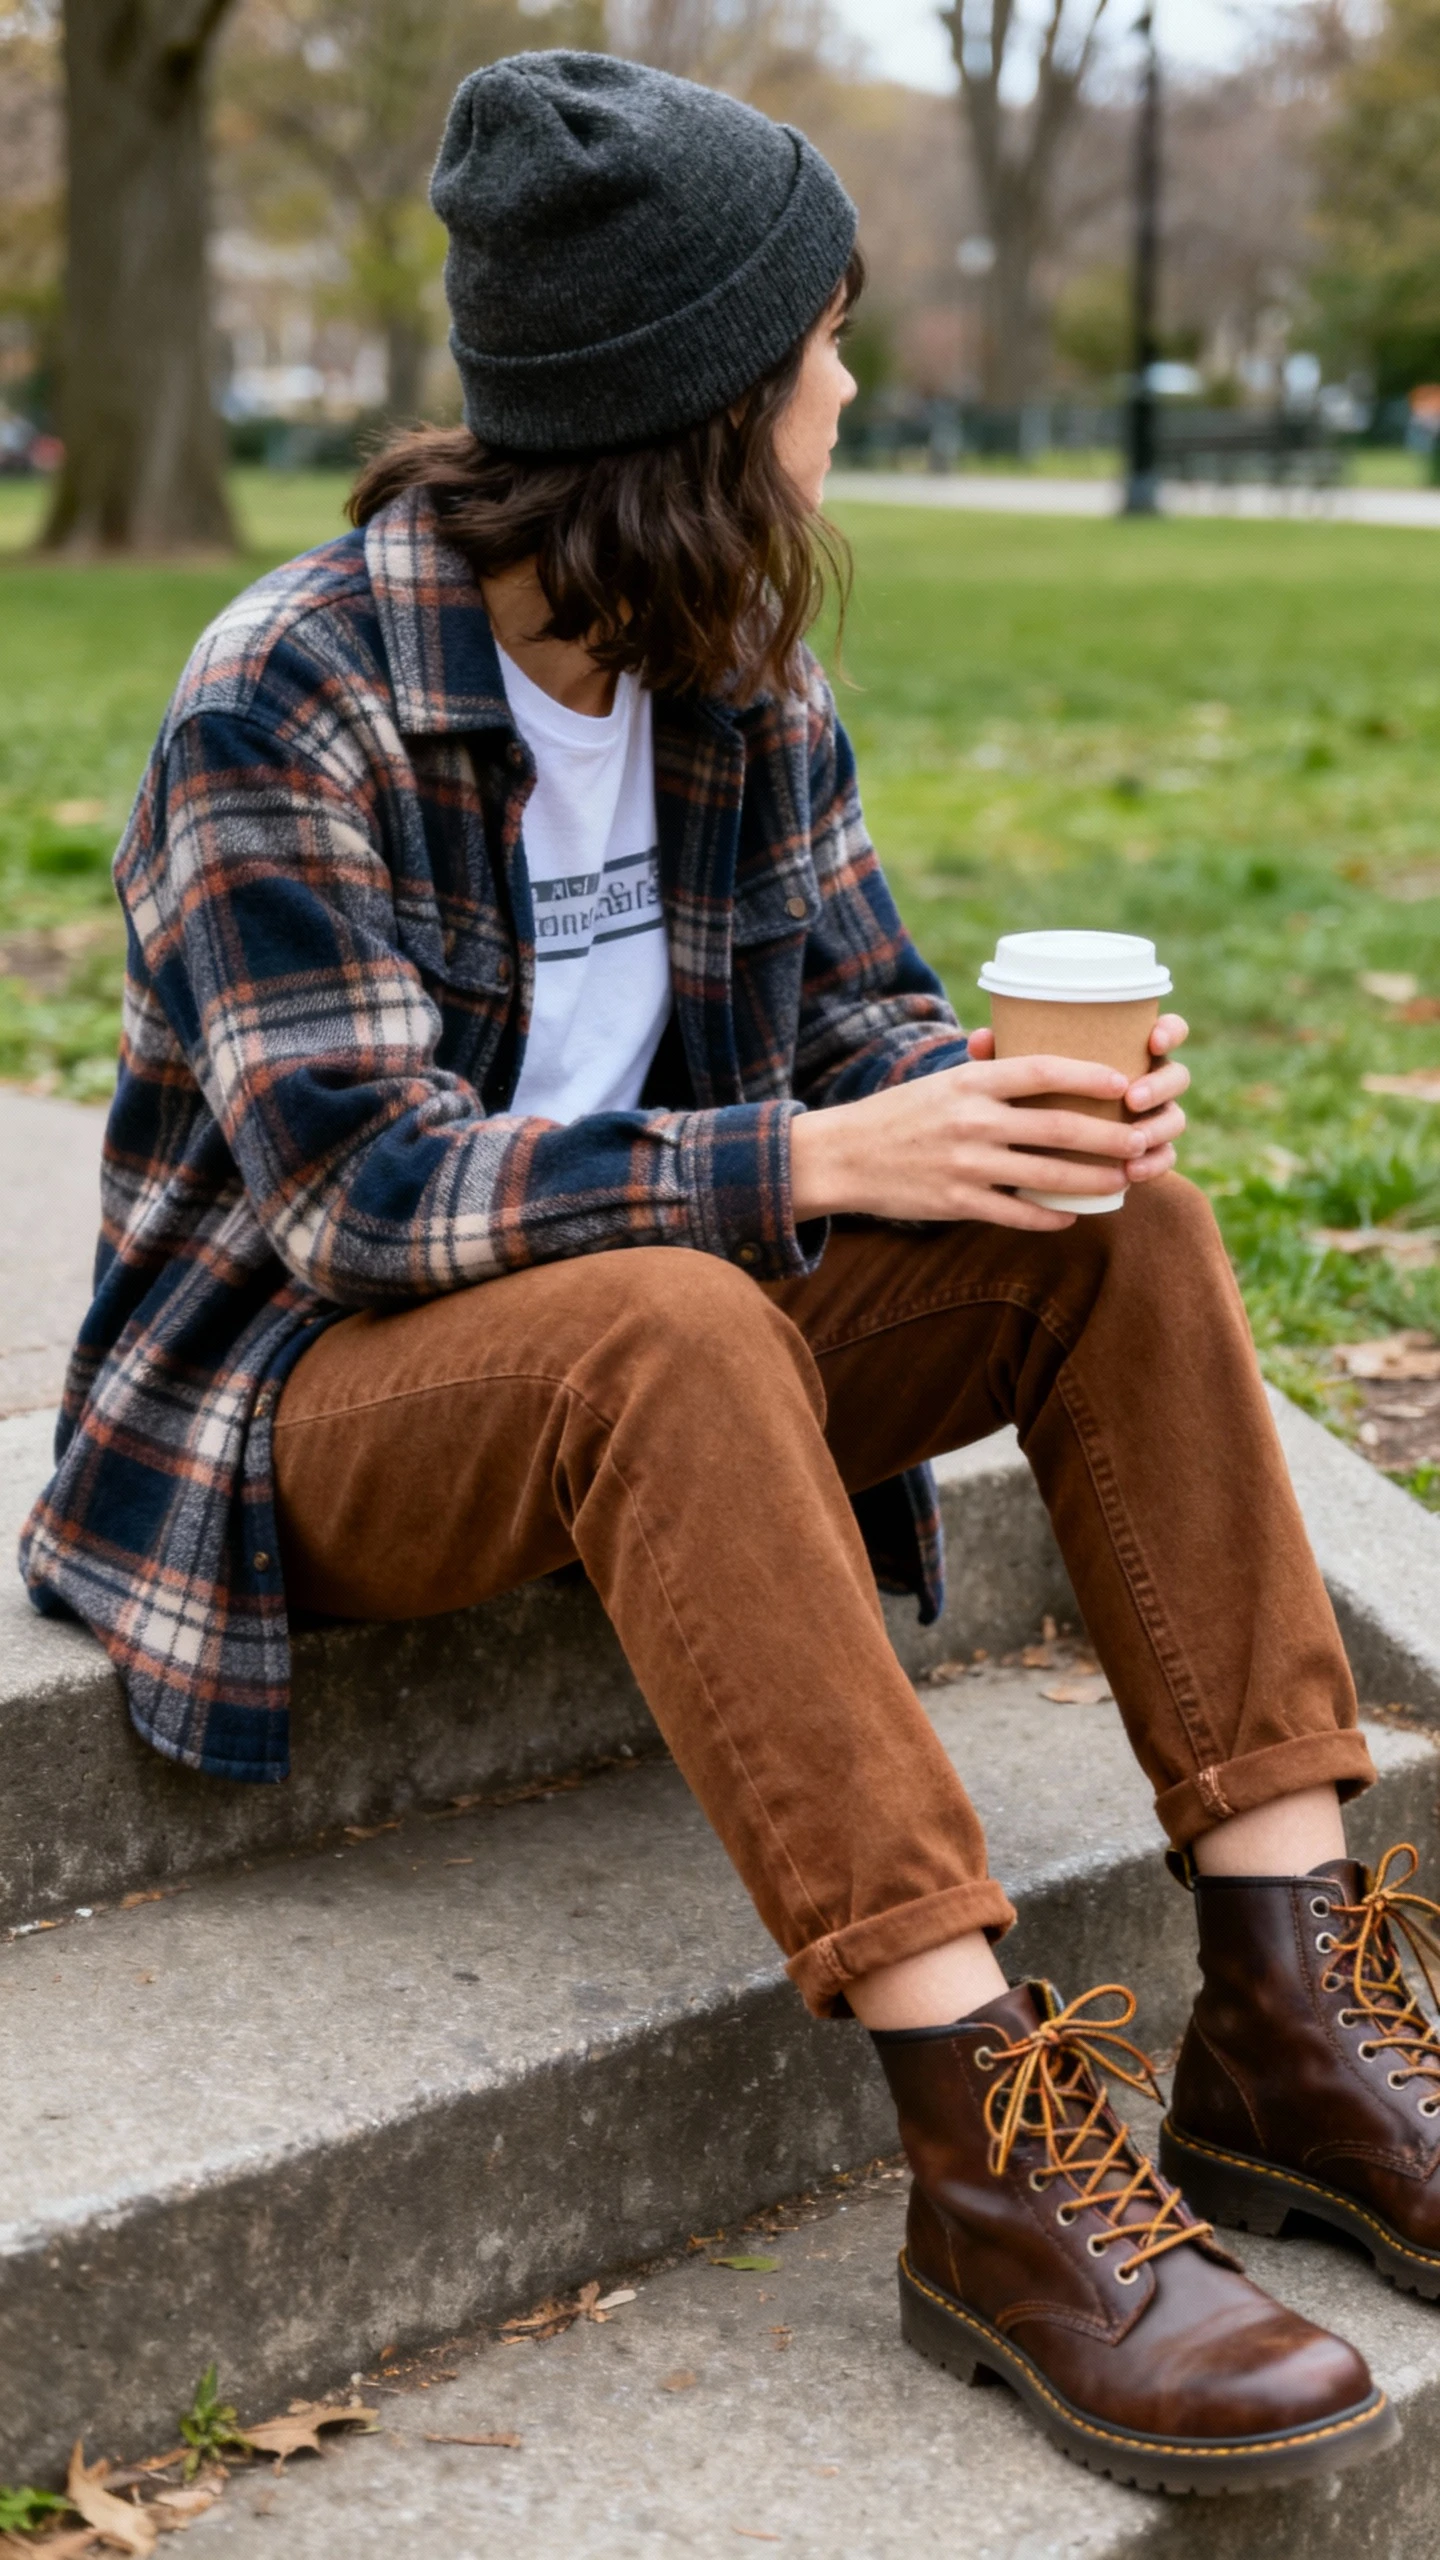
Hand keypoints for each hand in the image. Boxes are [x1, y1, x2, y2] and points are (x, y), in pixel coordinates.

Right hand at [790, 1016, 1189, 1229]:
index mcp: (971, 1082)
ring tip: (1123, 1180)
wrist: (842, 1156)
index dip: (1091, 1075)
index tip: (1124, 1082)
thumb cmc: (899, 1113)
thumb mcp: (942, 1081)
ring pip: (1047, 1176)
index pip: (1044, 1070)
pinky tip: (1073, 1216)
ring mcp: (966, 1165)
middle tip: (1141, 1140)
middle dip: (1110, 1136)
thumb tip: (1033, 1055)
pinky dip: (1050, 1218)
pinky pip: (1016, 1214)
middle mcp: (973, 1121)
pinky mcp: (956, 1203)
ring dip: (1093, 1180)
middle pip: (1059, 1127)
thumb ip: (987, 1072)